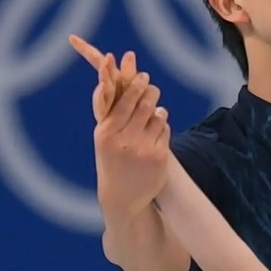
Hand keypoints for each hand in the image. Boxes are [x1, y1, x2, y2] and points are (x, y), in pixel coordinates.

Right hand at [71, 35, 170, 223]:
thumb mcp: (105, 138)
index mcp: (106, 133)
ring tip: (153, 109)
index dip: (134, 85)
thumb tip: (108, 82)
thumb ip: (110, 113)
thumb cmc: (111, 160)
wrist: (122, 197)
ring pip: (157, 115)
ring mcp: (142, 149)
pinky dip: (162, 127)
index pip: (123, 101)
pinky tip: (156, 132)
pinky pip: (165, 130)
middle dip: (149, 90)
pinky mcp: (158, 157)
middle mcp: (123, 140)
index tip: (141, 73)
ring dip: (157, 110)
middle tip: (151, 84)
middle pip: (143, 104)